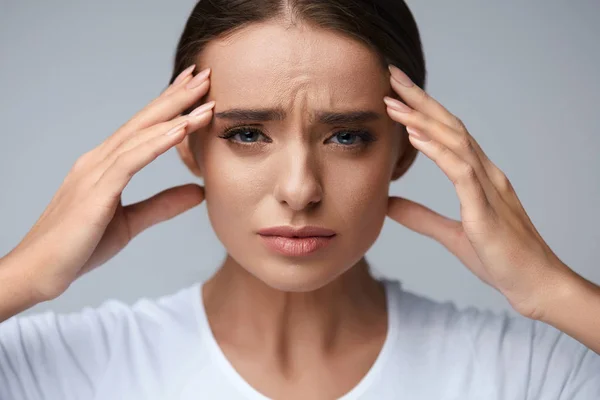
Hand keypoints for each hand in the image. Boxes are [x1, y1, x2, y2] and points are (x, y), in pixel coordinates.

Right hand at [7, 65, 214, 300]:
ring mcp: (94, 173)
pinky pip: (130, 161)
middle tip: (204, 73)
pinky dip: (157, 144)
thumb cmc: (78, 248)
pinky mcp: (94, 192)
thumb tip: (198, 191)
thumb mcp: (131, 223)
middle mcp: (98, 161)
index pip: (143, 128)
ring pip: (140, 135)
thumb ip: (163, 205)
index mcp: (105, 166)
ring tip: (204, 97)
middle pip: (144, 121)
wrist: (38, 273)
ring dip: (174, 114)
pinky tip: (180, 130)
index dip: (169, 106)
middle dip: (175, 96)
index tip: (195, 88)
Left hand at [383, 65, 574, 319]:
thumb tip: (389, 204)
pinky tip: (415, 137)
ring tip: (393, 101)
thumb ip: (420, 217)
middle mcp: (485, 173)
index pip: (447, 134)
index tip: (394, 94)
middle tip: (390, 76)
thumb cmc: (501, 260)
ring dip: (421, 119)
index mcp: (478, 177)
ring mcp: (489, 187)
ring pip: (453, 141)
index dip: (421, 111)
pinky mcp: (486, 207)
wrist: (535, 285)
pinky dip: (437, 151)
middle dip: (419, 99)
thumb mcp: (449, 235)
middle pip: (449, 125)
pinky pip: (460, 171)